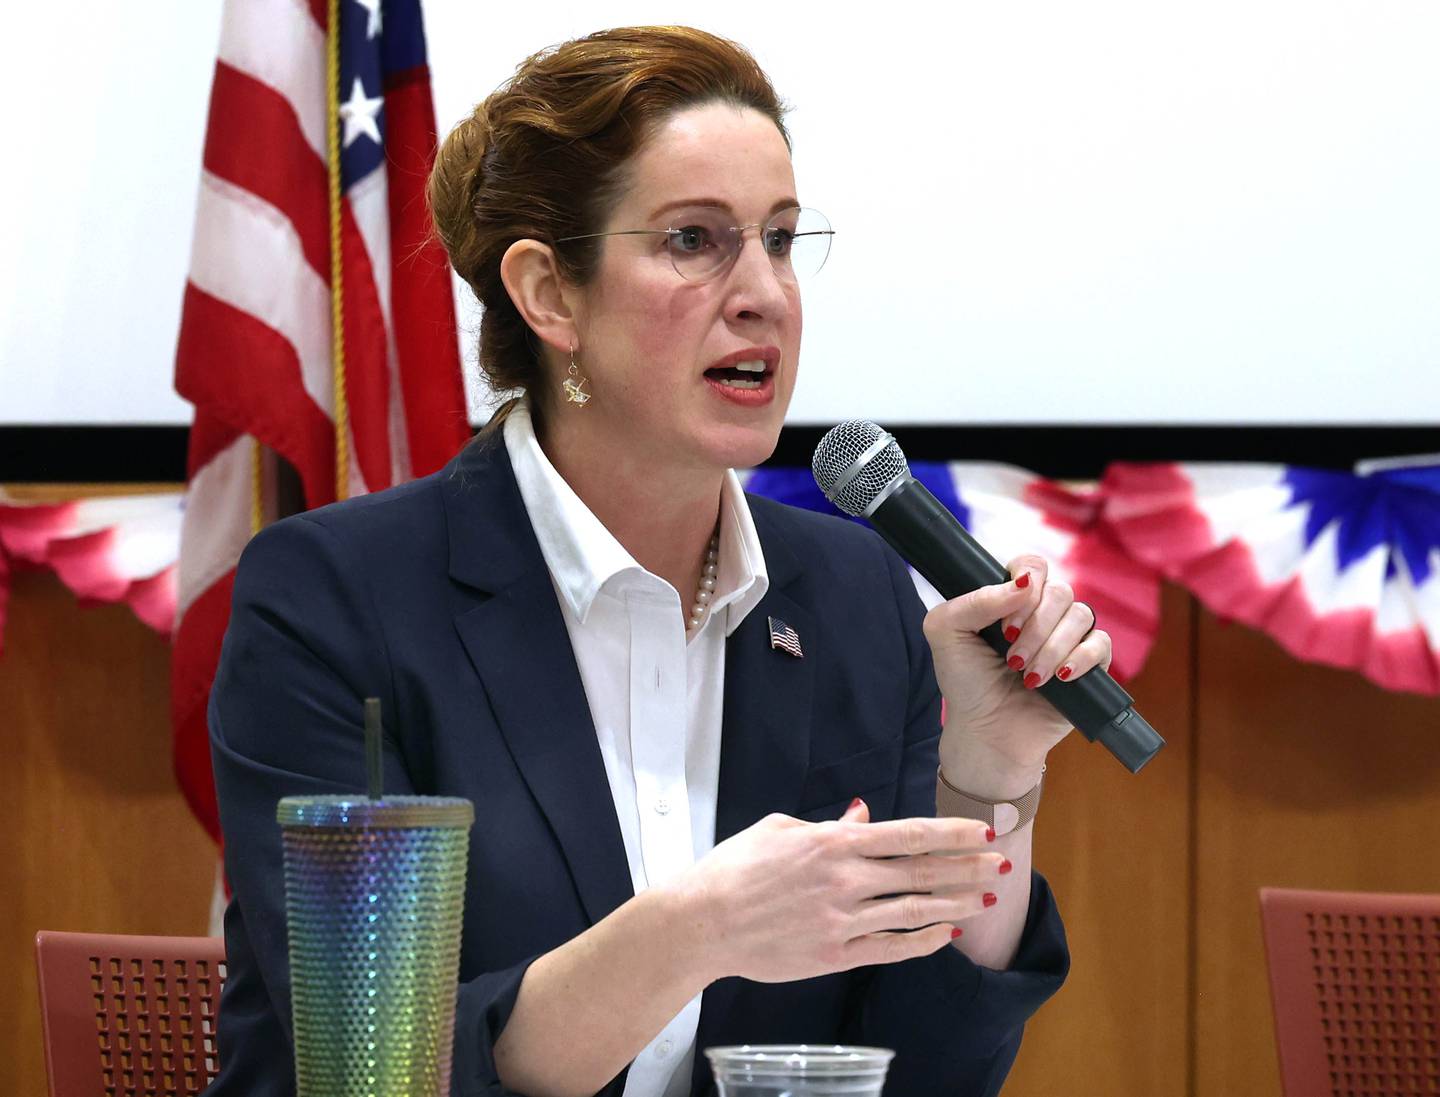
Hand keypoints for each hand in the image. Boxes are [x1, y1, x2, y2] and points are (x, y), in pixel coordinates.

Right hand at [665, 799, 1006, 985]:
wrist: (702, 921)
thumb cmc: (733, 869)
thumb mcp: (779, 830)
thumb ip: (827, 824)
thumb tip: (862, 814)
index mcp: (833, 842)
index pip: (908, 834)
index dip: (950, 833)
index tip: (980, 830)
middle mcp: (846, 879)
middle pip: (922, 871)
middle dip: (967, 866)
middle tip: (1001, 862)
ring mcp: (843, 920)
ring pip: (914, 910)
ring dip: (955, 903)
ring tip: (984, 898)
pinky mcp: (835, 955)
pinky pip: (891, 948)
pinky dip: (923, 941)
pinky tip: (945, 934)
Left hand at [922, 554, 1112, 770]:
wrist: (986, 731)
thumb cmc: (964, 682)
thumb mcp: (946, 633)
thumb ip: (973, 601)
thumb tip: (1024, 584)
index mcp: (1011, 598)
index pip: (1032, 566)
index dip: (1024, 585)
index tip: (1004, 624)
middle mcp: (1042, 613)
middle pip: (1059, 591)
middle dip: (1035, 626)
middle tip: (1012, 658)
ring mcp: (1067, 637)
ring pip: (1081, 615)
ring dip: (1051, 647)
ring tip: (1029, 677)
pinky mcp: (1090, 664)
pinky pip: (1101, 643)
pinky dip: (1080, 658)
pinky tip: (1059, 677)